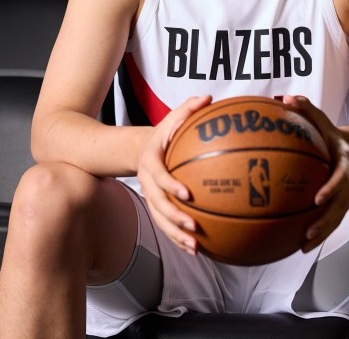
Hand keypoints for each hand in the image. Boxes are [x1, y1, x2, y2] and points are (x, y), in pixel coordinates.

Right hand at [136, 95, 212, 255]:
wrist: (140, 150)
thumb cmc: (163, 134)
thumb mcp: (172, 118)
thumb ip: (188, 109)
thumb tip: (209, 98)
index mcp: (151, 161)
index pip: (158, 175)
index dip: (170, 185)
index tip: (188, 195)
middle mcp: (147, 181)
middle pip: (157, 203)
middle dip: (174, 217)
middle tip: (194, 226)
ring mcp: (150, 196)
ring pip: (160, 220)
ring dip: (176, 235)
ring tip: (195, 247)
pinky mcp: (156, 206)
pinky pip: (165, 225)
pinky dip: (178, 238)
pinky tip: (196, 249)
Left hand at [282, 95, 348, 252]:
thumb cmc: (330, 135)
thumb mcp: (322, 120)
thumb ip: (307, 109)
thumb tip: (286, 98)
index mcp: (345, 163)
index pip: (340, 178)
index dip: (331, 189)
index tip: (317, 198)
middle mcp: (348, 183)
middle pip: (339, 207)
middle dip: (325, 222)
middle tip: (308, 232)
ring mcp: (346, 197)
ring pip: (335, 220)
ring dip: (320, 235)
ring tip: (302, 247)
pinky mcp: (340, 206)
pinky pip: (329, 223)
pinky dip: (317, 235)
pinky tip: (298, 245)